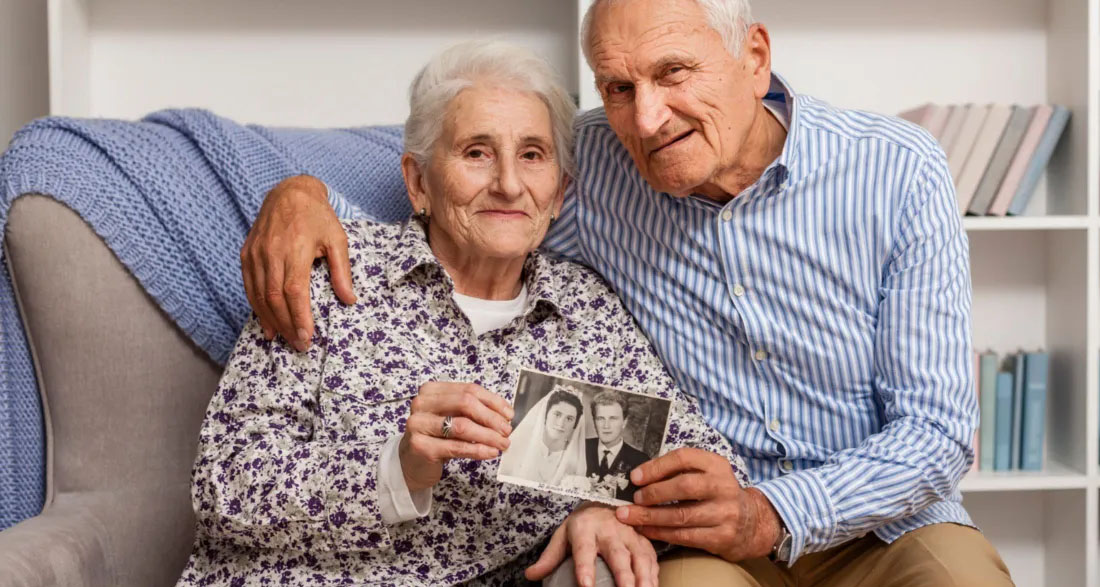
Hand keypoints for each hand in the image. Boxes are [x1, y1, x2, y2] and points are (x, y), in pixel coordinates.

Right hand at [240, 174, 354, 350]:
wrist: (289, 192)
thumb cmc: (317, 216)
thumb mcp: (338, 238)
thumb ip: (342, 271)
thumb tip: (349, 300)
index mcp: (295, 249)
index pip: (294, 291)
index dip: (300, 317)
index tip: (307, 337)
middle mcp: (271, 252)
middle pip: (275, 298)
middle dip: (287, 325)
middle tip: (299, 345)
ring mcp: (255, 253)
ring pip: (259, 295)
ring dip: (271, 320)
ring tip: (283, 339)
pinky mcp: (246, 254)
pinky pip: (249, 286)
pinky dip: (256, 307)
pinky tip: (266, 323)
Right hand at [399, 382, 513, 491]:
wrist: (410, 463)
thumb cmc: (435, 438)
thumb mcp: (451, 418)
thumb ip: (472, 411)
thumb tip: (505, 415)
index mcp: (431, 390)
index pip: (469, 390)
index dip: (493, 401)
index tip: (509, 414)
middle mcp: (422, 403)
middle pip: (465, 403)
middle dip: (491, 418)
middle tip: (507, 430)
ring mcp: (418, 424)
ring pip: (462, 426)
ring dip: (488, 435)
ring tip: (502, 443)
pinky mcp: (420, 446)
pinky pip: (456, 447)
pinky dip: (477, 450)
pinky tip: (490, 452)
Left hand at [526, 504, 658, 586]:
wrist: (604, 501)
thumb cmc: (582, 525)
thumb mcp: (562, 535)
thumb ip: (549, 557)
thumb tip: (530, 575)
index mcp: (585, 528)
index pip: (583, 550)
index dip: (585, 568)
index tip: (586, 586)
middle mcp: (609, 530)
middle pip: (617, 555)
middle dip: (623, 576)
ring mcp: (629, 534)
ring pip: (639, 557)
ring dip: (644, 577)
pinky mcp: (643, 540)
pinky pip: (652, 558)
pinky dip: (654, 575)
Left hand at [615, 447, 780, 561]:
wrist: (751, 523)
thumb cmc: (717, 494)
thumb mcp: (706, 474)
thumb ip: (680, 471)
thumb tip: (639, 477)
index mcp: (716, 465)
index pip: (684, 458)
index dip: (657, 467)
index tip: (635, 477)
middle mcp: (723, 486)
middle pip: (684, 487)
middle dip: (654, 493)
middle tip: (634, 499)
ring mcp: (725, 513)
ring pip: (682, 515)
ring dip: (651, 517)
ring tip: (629, 516)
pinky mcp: (722, 537)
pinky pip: (685, 536)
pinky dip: (661, 533)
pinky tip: (646, 530)